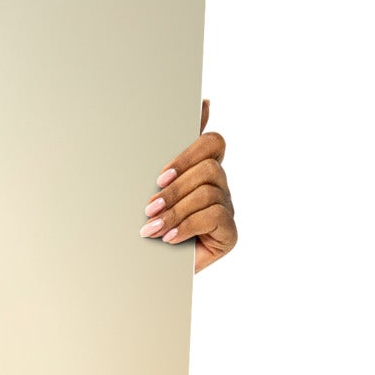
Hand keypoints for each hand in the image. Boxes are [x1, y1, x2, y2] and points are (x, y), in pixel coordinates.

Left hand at [141, 100, 236, 270]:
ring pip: (208, 193)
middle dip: (175, 188)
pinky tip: (169, 238)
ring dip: (175, 210)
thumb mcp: (150, 188)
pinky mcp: (229, 233)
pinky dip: (187, 227)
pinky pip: (215, 217)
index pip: (212, 142)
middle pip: (209, 168)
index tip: (160, 176)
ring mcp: (227, 208)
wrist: (145, 269)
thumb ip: (164, 152)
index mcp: (201, 169)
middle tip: (149, 207)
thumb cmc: (148, 223)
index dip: (189, 153)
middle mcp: (219, 186)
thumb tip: (199, 105)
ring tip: (151, 228)